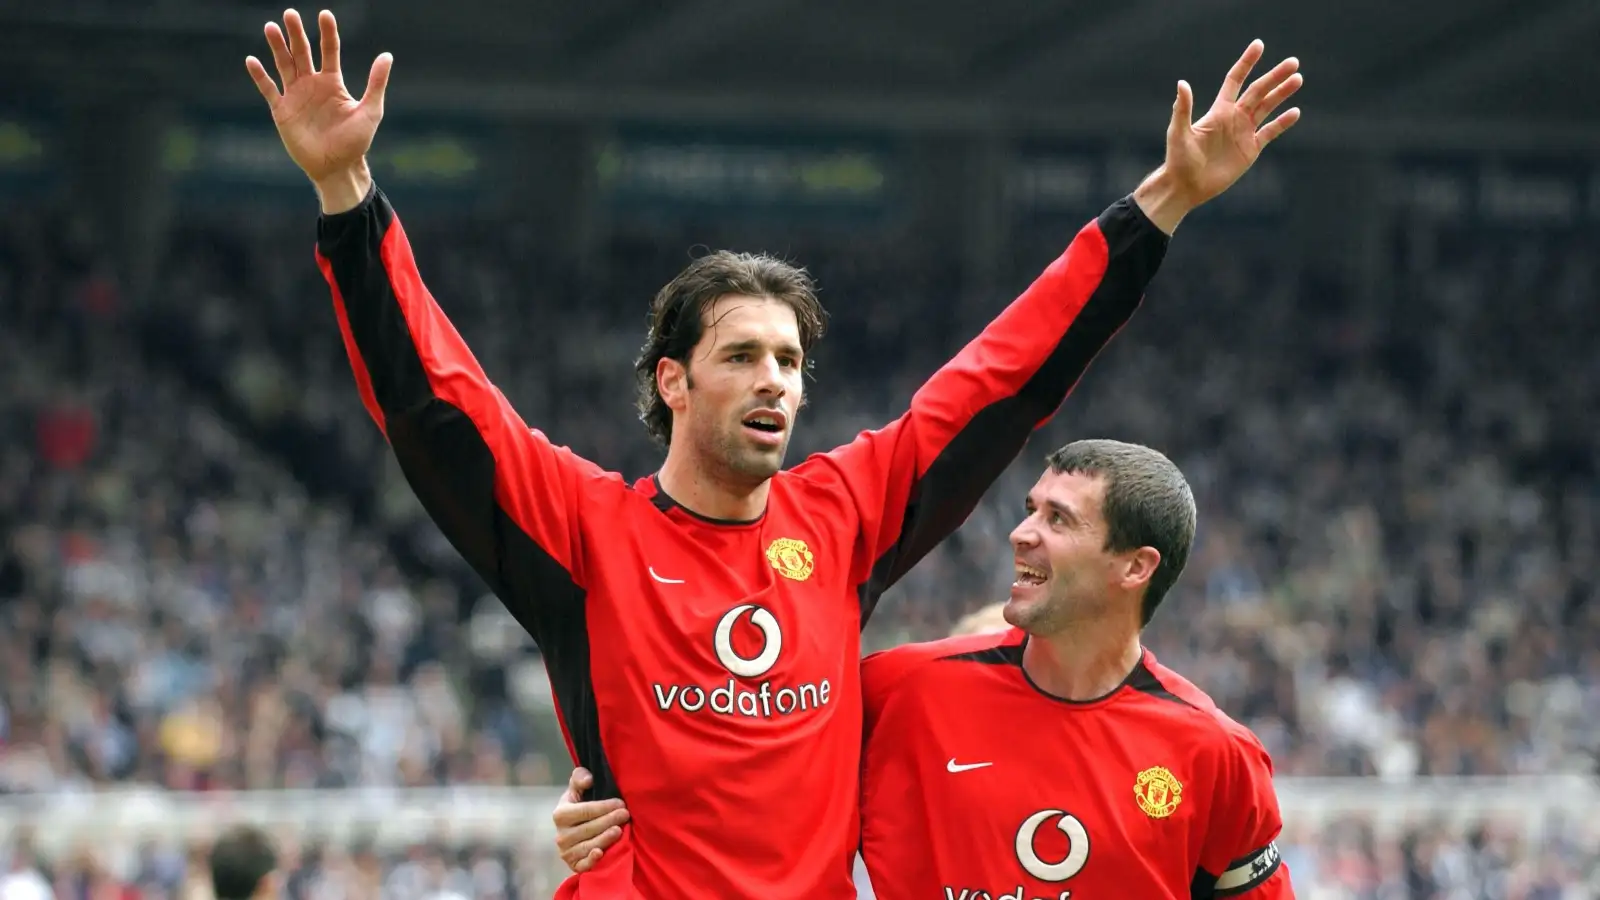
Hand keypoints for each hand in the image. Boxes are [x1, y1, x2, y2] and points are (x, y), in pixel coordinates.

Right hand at [245, 9, 390, 210]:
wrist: (336, 167)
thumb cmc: (356, 142)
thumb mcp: (370, 111)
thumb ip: (376, 83)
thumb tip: (387, 56)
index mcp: (333, 82)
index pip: (329, 51)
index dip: (327, 33)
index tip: (325, 15)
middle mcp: (312, 84)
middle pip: (302, 52)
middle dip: (296, 34)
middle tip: (290, 13)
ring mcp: (295, 96)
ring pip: (284, 65)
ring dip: (277, 47)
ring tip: (270, 27)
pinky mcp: (282, 110)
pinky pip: (269, 89)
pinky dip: (260, 76)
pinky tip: (252, 60)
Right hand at [552, 767, 629, 873]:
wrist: (573, 830)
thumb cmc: (578, 807)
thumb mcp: (576, 790)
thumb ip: (580, 778)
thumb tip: (588, 779)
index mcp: (560, 814)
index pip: (585, 811)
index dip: (604, 807)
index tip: (621, 803)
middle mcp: (561, 835)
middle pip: (589, 828)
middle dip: (609, 820)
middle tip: (625, 814)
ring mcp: (566, 852)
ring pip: (588, 846)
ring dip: (604, 838)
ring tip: (619, 830)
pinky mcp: (573, 866)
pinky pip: (582, 866)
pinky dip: (592, 861)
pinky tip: (601, 853)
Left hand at [1136, 40, 1301, 232]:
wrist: (1187, 186)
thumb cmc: (1179, 159)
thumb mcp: (1178, 132)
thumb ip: (1183, 108)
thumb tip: (1182, 83)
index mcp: (1218, 110)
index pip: (1236, 80)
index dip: (1247, 62)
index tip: (1259, 45)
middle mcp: (1233, 117)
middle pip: (1258, 91)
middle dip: (1275, 76)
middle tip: (1293, 62)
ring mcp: (1243, 133)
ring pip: (1267, 108)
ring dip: (1282, 94)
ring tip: (1298, 79)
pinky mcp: (1251, 149)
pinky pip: (1270, 132)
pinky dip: (1282, 123)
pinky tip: (1295, 112)